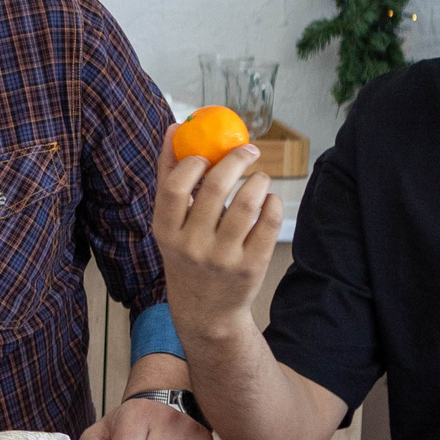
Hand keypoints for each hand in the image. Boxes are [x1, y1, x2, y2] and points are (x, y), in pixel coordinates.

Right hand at [152, 128, 283, 342]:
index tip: (206, 156)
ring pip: (248, 202)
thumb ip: (169, 178)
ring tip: (259, 179)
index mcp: (166, 233)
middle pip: (215, 188)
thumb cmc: (187, 256)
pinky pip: (269, 221)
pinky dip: (273, 203)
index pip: (175, 187)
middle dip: (236, 159)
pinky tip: (268, 201)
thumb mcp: (169, 225)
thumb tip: (174, 129)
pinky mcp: (252, 266)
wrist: (206, 311)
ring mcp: (223, 258)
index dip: (193, 163)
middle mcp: (193, 246)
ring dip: (259, 180)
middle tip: (248, 151)